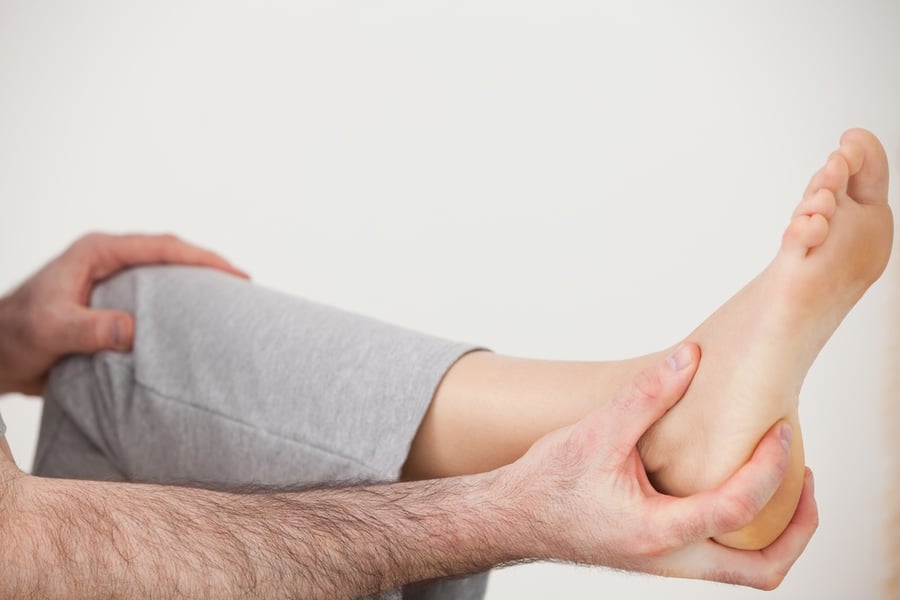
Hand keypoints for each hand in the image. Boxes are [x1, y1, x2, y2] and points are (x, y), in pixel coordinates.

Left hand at [0, 232, 248, 395]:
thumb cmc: (10, 335)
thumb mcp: (48, 330)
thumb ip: (88, 328)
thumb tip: (133, 330)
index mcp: (96, 253)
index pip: (160, 248)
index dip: (202, 259)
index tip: (235, 273)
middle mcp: (108, 262)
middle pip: (170, 255)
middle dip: (208, 266)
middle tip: (244, 283)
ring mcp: (111, 283)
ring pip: (164, 276)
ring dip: (196, 285)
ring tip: (230, 300)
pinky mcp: (111, 306)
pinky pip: (154, 301)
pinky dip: (178, 307)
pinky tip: (196, 323)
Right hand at [503, 343, 817, 589]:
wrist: (514, 517)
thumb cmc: (548, 483)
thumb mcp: (596, 432)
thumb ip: (646, 395)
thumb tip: (689, 358)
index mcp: (655, 533)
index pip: (737, 507)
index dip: (770, 466)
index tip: (781, 430)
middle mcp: (669, 561)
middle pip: (762, 571)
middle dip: (799, 528)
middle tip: (808, 479)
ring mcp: (667, 565)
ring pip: (745, 569)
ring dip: (777, 530)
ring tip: (783, 477)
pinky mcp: (662, 556)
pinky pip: (722, 554)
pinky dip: (745, 525)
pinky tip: (735, 480)